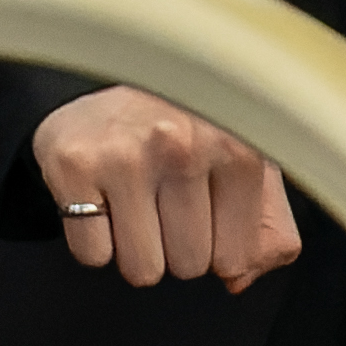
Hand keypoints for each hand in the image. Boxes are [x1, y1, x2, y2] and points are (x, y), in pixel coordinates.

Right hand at [31, 86, 300, 289]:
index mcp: (237, 146)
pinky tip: (102, 197)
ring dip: (135, 248)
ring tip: (135, 199)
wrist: (120, 68)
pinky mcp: (75, 165)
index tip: (204, 208)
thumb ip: (270, 228)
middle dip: (175, 246)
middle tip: (164, 199)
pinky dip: (94, 239)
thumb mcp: (249, 160)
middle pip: (188, 266)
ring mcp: (126, 155)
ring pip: (141, 268)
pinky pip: (93, 255)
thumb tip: (238, 277)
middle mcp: (183, 145)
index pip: (234, 258)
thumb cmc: (190, 123)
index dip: (216, 246)